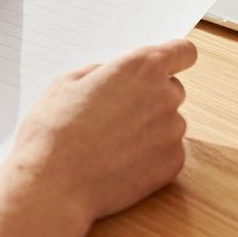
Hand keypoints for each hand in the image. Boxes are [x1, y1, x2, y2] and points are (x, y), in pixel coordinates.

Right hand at [0, 40, 197, 235]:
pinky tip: (121, 163)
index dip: (176, 58)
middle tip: (119, 114)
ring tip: (113, 143)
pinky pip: (168, 153)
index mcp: (141, 67)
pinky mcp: (173, 164)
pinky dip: (151, 157)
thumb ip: (101, 72)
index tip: (169, 66)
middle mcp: (164, 95)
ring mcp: (172, 131)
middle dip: (152, 97)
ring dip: (151, 129)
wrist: (54, 185)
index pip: (183, 52)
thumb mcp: (67, 83)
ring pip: (170, 123)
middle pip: (173, 89)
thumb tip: (111, 76)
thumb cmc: (54, 132)